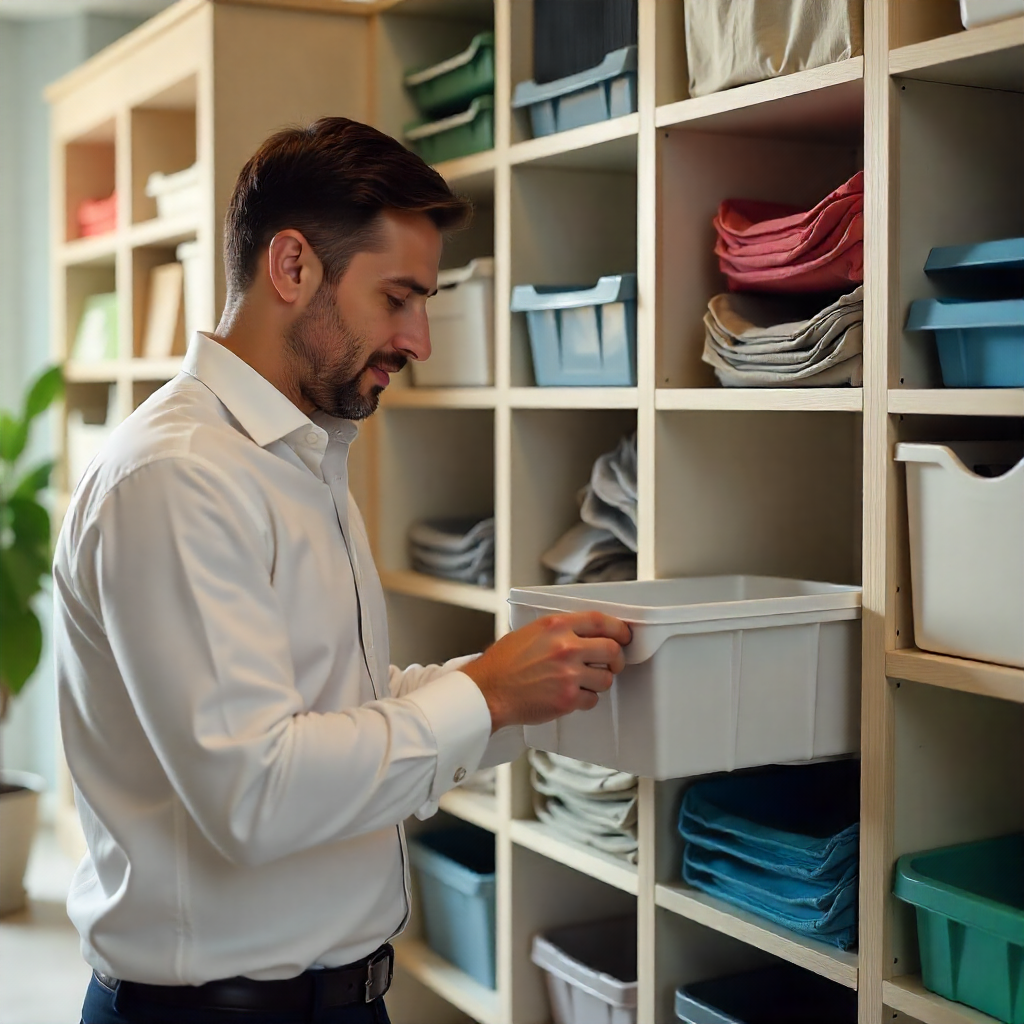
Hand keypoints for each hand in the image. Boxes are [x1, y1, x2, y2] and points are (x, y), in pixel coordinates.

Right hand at [462, 612, 631, 732]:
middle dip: (617, 659)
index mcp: (556, 626)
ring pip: (606, 678)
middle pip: (612, 650)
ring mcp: (568, 674)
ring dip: (599, 681)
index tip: (624, 635)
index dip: (618, 628)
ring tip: (583, 682)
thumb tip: (586, 634)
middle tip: (613, 663)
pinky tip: (571, 695)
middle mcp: (566, 647)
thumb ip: (559, 631)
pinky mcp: (568, 699)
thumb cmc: (503, 664)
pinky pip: (592, 700)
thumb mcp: (530, 632)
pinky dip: (585, 700)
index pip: (601, 620)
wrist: (488, 691)